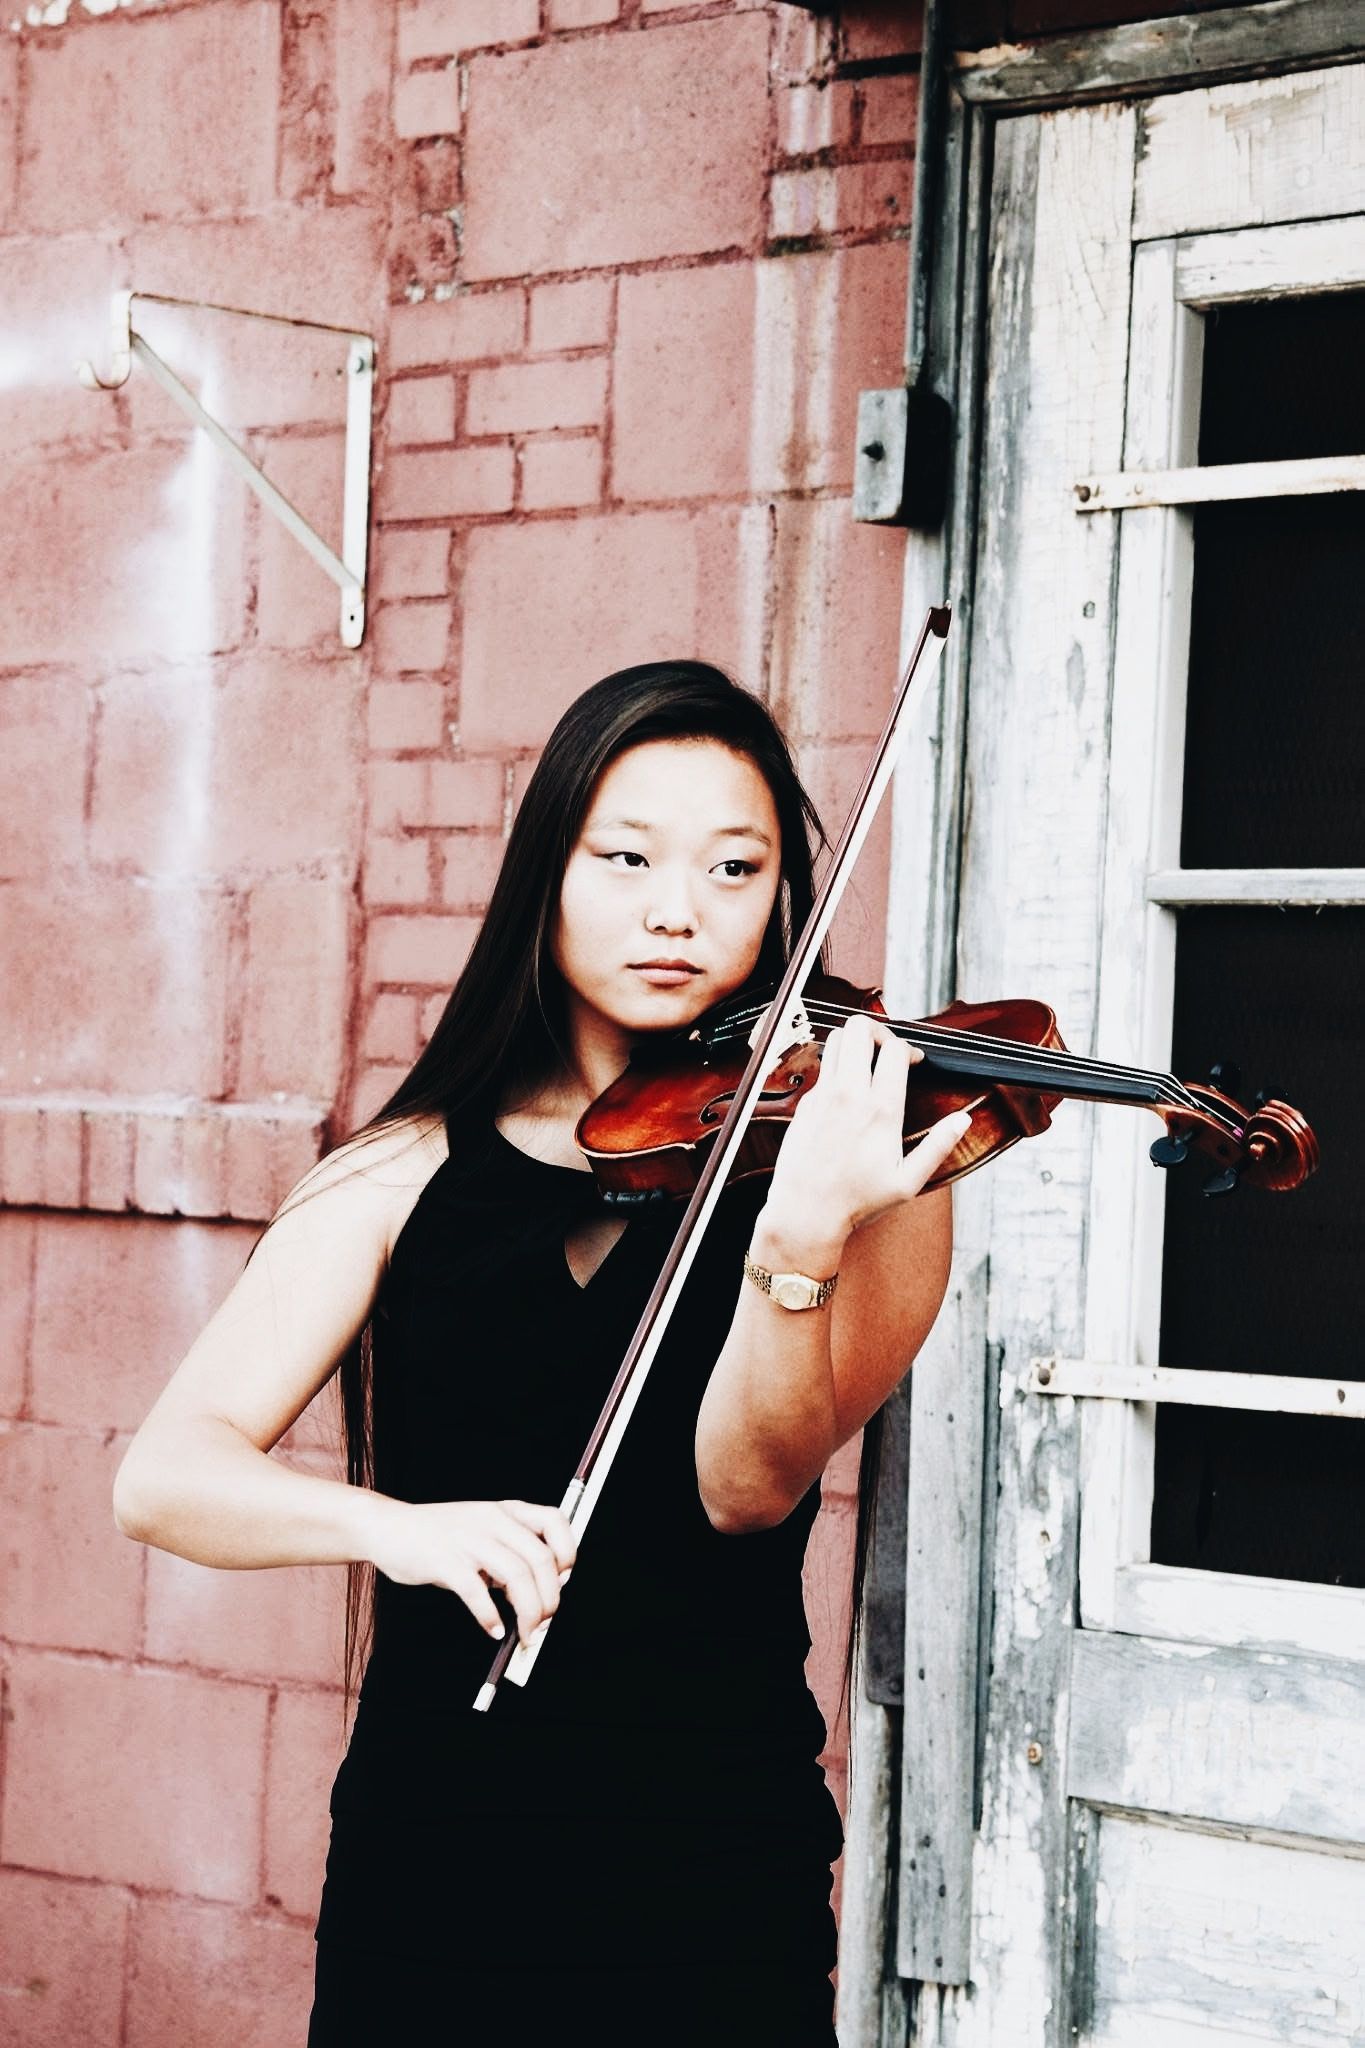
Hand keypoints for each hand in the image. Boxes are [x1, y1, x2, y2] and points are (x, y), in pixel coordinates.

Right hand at [366, 1497, 576, 1647]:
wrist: (389, 1527)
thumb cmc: (438, 1535)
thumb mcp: (481, 1530)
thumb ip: (508, 1553)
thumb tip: (537, 1595)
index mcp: (505, 1511)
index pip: (554, 1520)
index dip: (568, 1551)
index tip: (564, 1580)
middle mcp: (492, 1520)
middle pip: (540, 1559)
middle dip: (550, 1598)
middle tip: (544, 1624)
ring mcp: (469, 1540)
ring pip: (517, 1577)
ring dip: (528, 1613)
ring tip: (526, 1635)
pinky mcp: (445, 1562)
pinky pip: (477, 1593)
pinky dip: (490, 1617)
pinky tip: (493, 1630)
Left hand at [762, 1012, 970, 1247]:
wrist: (805, 1211)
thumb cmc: (858, 1201)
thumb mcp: (909, 1181)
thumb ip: (938, 1146)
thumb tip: (963, 1119)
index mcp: (881, 1110)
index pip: (895, 1050)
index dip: (909, 1048)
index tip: (914, 1062)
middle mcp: (850, 1095)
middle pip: (860, 1028)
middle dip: (879, 1031)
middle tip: (887, 1051)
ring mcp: (823, 1095)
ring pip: (837, 1039)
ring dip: (855, 1042)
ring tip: (868, 1063)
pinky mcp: (805, 1103)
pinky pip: (823, 1068)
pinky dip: (837, 1067)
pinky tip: (847, 1091)